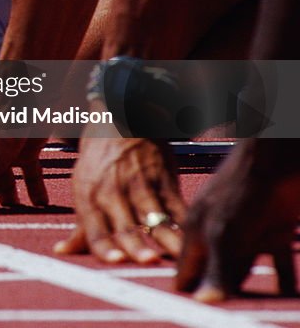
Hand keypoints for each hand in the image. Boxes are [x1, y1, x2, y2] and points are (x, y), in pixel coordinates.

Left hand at [58, 131, 185, 263]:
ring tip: (175, 256)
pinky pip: (175, 203)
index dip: (104, 246)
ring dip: (165, 238)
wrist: (120, 116)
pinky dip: (183, 222)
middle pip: (124, 225)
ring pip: (153, 215)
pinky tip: (191, 238)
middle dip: (136, 245)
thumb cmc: (99, 161)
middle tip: (147, 262)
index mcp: (88, 195)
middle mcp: (112, 190)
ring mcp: (139, 183)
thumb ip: (80, 225)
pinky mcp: (163, 177)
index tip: (116, 261)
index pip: (94, 228)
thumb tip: (62, 253)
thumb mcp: (83, 186)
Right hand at [176, 139, 299, 302]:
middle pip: (216, 274)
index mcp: (196, 230)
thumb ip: (216, 269)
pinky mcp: (276, 232)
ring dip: (252, 292)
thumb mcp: (224, 233)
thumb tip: (204, 303)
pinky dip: (283, 282)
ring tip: (252, 313)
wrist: (280, 158)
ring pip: (247, 271)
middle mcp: (219, 234)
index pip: (185, 270)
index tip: (190, 313)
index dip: (187, 291)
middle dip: (221, 295)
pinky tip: (285, 296)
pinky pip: (279, 264)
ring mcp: (248, 234)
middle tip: (226, 317)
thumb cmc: (244, 188)